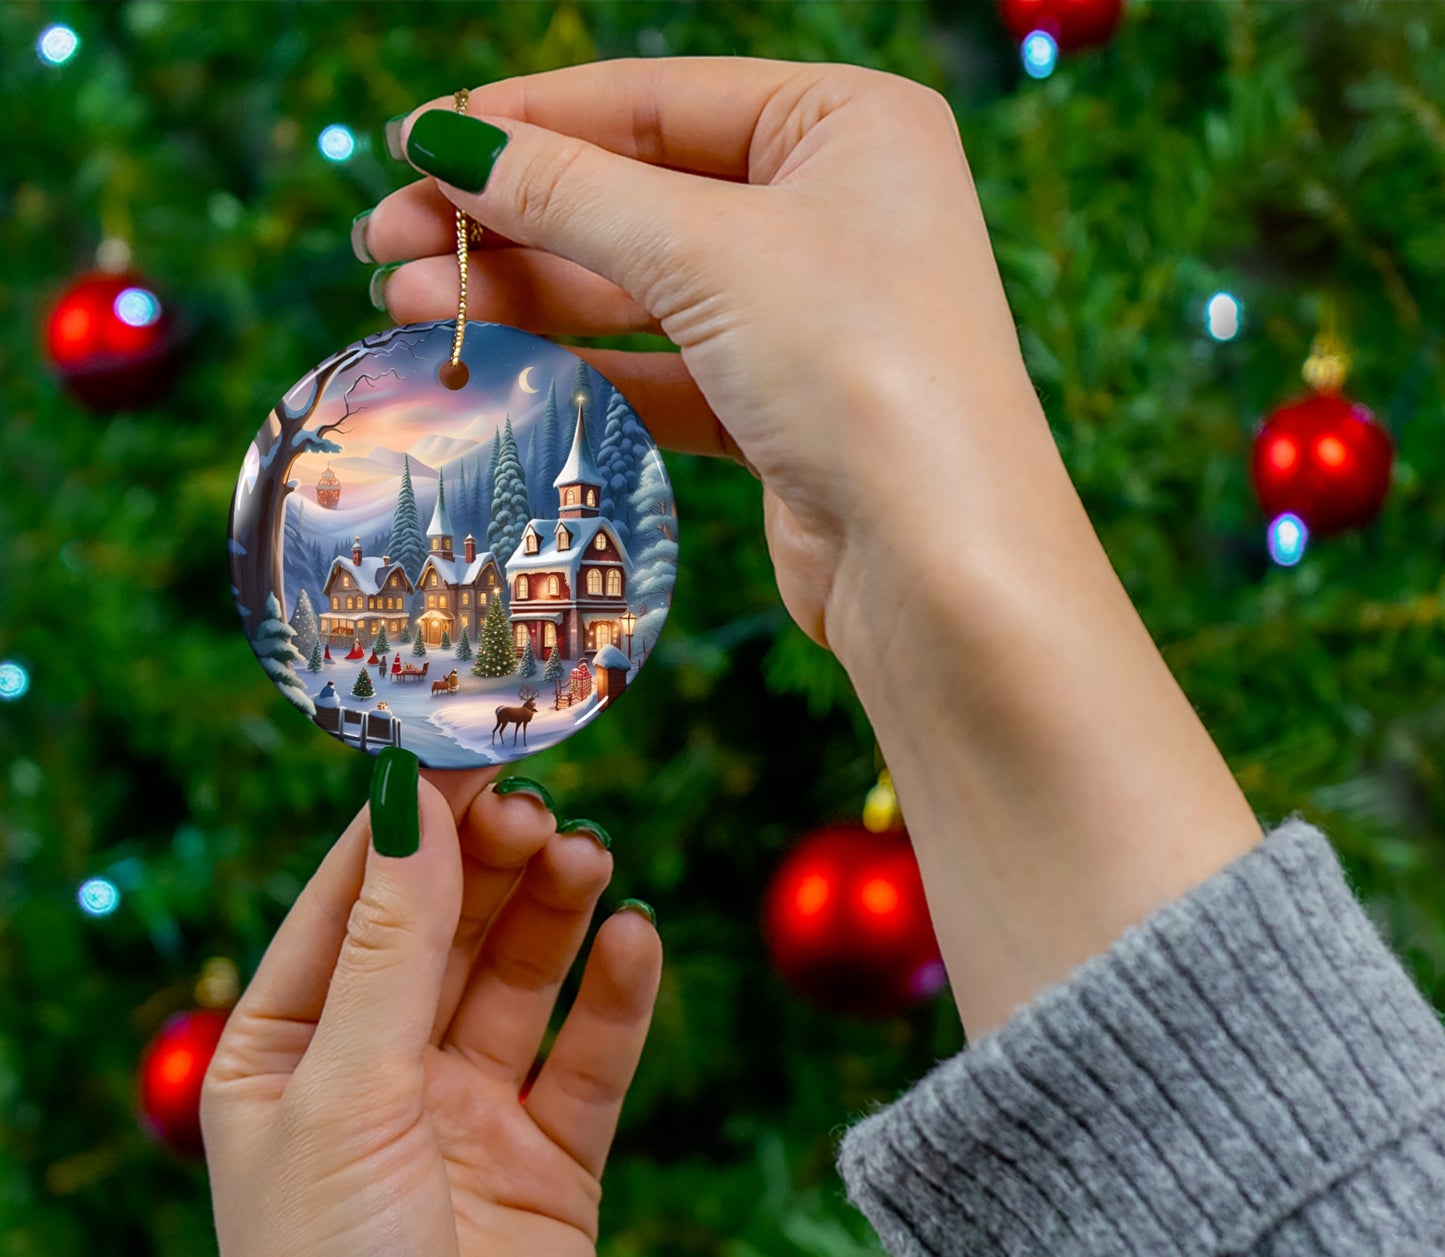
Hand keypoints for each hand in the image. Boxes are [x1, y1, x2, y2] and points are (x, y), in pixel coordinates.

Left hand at [202, 761, 661, 1256]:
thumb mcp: (346, 1096)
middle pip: (447, 928)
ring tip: (589, 859)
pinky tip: (636, 940)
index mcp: (290, 1053)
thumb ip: (392, 947)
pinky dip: (618, 995)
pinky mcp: (552, 1159)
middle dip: (491, 863)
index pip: (353, 902)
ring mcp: (469, 1114)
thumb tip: (413, 803)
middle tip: (539, 810)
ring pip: (521, 978)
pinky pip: (591, 1055)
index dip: (410, 823)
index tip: (467, 748)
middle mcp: (380, 1073)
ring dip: (556, 912)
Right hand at [362, 60, 1262, 1040]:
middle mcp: (835, 210)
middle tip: (386, 242)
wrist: (940, 563)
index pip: (656, 100)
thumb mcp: (706, 253)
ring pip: (641, 290)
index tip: (416, 146)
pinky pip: (664, 368)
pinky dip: (582, 365)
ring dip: (528, 295)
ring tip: (410, 303)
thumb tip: (446, 143)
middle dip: (511, 220)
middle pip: (638, 197)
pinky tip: (492, 362)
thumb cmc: (859, 368)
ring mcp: (810, 315)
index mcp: (847, 126)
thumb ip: (570, 193)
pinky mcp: (783, 408)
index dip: (527, 122)